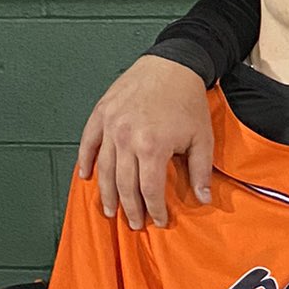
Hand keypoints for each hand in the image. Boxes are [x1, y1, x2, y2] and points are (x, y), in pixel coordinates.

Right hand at [76, 56, 214, 228]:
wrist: (172, 65)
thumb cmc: (188, 100)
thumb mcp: (202, 139)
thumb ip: (200, 172)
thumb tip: (203, 199)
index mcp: (152, 146)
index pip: (149, 190)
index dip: (154, 209)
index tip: (159, 221)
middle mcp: (127, 138)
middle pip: (124, 184)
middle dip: (130, 208)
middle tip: (134, 223)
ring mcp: (111, 125)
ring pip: (103, 168)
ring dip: (106, 193)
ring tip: (110, 210)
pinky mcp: (102, 113)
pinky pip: (88, 142)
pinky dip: (85, 161)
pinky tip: (86, 177)